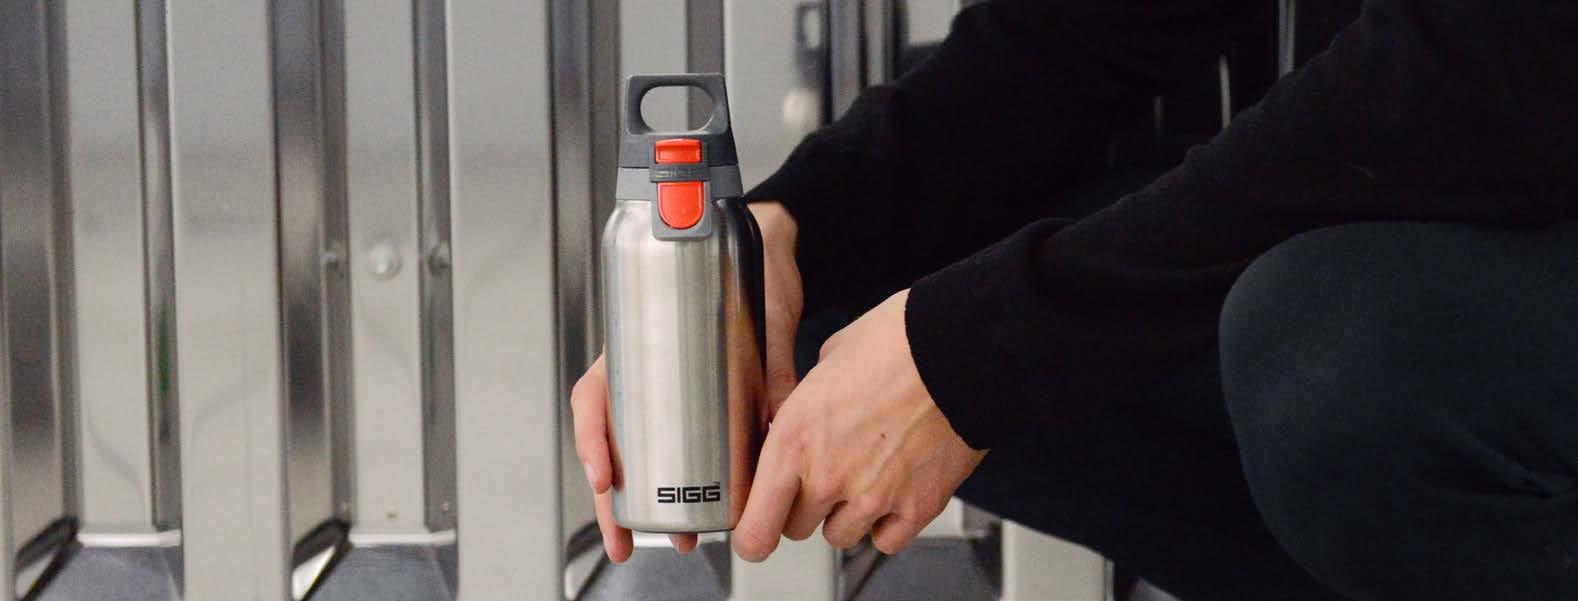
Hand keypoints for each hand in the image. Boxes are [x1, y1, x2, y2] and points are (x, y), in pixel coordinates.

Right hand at [571, 202, 804, 561]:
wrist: (771, 248)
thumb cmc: (749, 267)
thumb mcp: (764, 317)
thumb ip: (775, 366)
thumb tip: (787, 417)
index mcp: (638, 341)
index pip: (596, 395)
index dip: (593, 439)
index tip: (605, 475)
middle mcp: (644, 370)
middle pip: (611, 443)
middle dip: (614, 501)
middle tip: (626, 541)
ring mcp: (666, 389)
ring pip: (639, 456)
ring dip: (646, 506)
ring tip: (673, 542)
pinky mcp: (697, 402)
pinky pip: (678, 450)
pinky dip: (684, 487)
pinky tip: (696, 514)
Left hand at [732, 289, 986, 561]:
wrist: (962, 348)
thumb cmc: (898, 342)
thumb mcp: (828, 360)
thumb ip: (807, 402)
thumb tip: (805, 415)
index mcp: (794, 439)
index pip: (757, 525)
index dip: (753, 535)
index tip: (755, 533)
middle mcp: (829, 476)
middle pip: (796, 528)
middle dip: (804, 505)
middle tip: (823, 474)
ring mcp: (874, 497)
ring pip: (840, 536)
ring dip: (845, 513)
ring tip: (864, 475)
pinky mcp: (917, 507)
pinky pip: (886, 541)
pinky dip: (886, 524)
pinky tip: (892, 493)